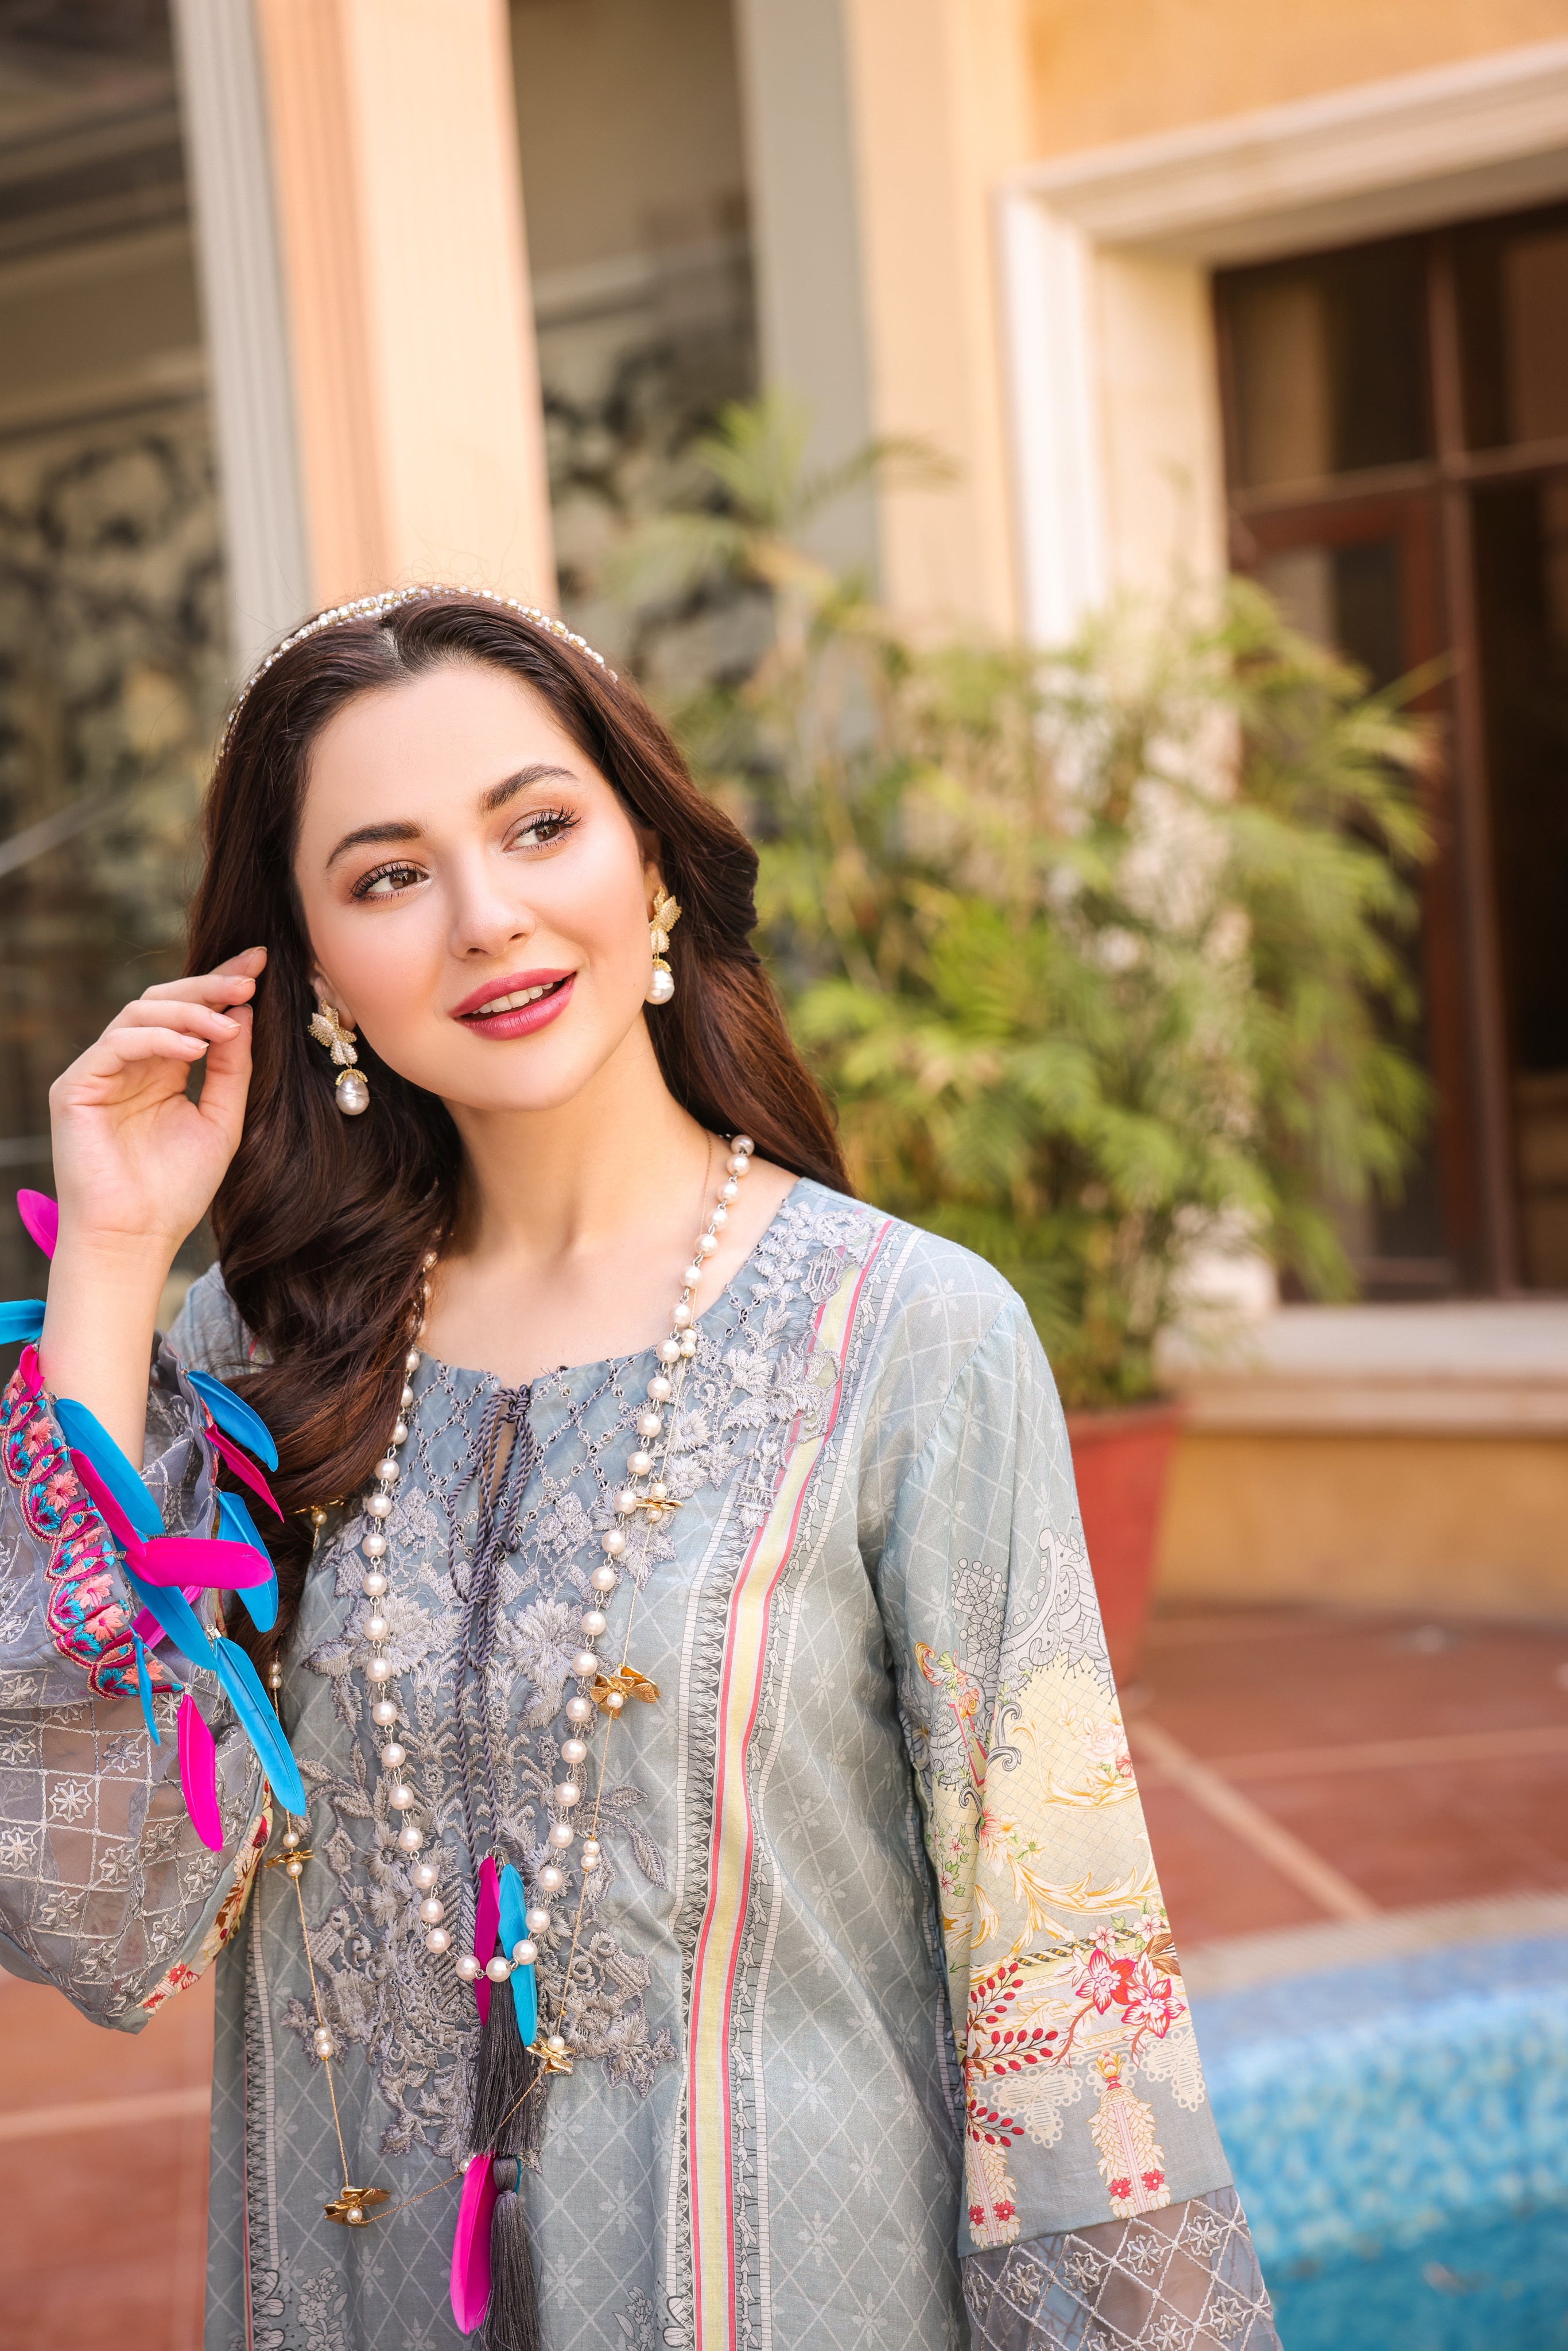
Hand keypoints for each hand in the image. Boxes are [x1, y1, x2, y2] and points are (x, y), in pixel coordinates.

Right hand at [47, 946, 265, 1267]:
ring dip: (189, 1011)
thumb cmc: (177, 1189)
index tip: (260, 964)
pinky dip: (157, 1039)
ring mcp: (99, 1072)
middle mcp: (129, 1064)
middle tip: (249, 978)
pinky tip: (195, 1049)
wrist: (137, 1237)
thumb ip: (233, 1068)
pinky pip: (116, 1044)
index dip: (222, 984)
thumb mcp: (222, 1120)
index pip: (190, 1013)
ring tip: (229, 1023)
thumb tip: (245, 1011)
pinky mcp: (75, 1086)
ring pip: (139, 1013)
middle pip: (163, 1001)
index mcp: (162, 1070)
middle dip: (208, 985)